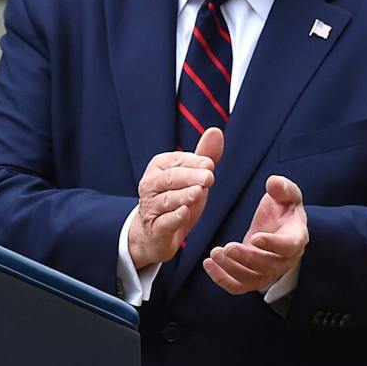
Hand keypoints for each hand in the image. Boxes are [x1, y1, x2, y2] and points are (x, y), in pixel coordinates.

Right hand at [128, 127, 222, 270]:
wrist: (155, 234)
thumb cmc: (175, 199)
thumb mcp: (191, 177)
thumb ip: (203, 156)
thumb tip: (216, 131)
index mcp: (159, 167)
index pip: (176, 160)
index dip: (193, 162)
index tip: (210, 164)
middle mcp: (150, 185)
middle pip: (170, 178)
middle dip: (190, 176)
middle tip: (209, 177)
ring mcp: (150, 207)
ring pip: (166, 200)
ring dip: (183, 196)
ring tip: (198, 192)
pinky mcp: (154, 229)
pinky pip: (163, 222)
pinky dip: (174, 217)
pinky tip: (185, 212)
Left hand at [204, 174, 306, 294]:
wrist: (278, 224)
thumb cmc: (283, 207)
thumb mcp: (287, 193)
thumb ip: (282, 188)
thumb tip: (273, 182)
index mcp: (296, 237)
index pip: (289, 246)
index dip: (273, 244)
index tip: (255, 238)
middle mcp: (286, 260)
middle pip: (269, 267)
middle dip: (247, 259)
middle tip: (226, 248)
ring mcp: (270, 272)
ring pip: (252, 280)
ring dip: (232, 270)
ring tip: (214, 253)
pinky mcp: (254, 278)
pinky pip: (239, 286)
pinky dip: (222, 279)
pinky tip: (208, 264)